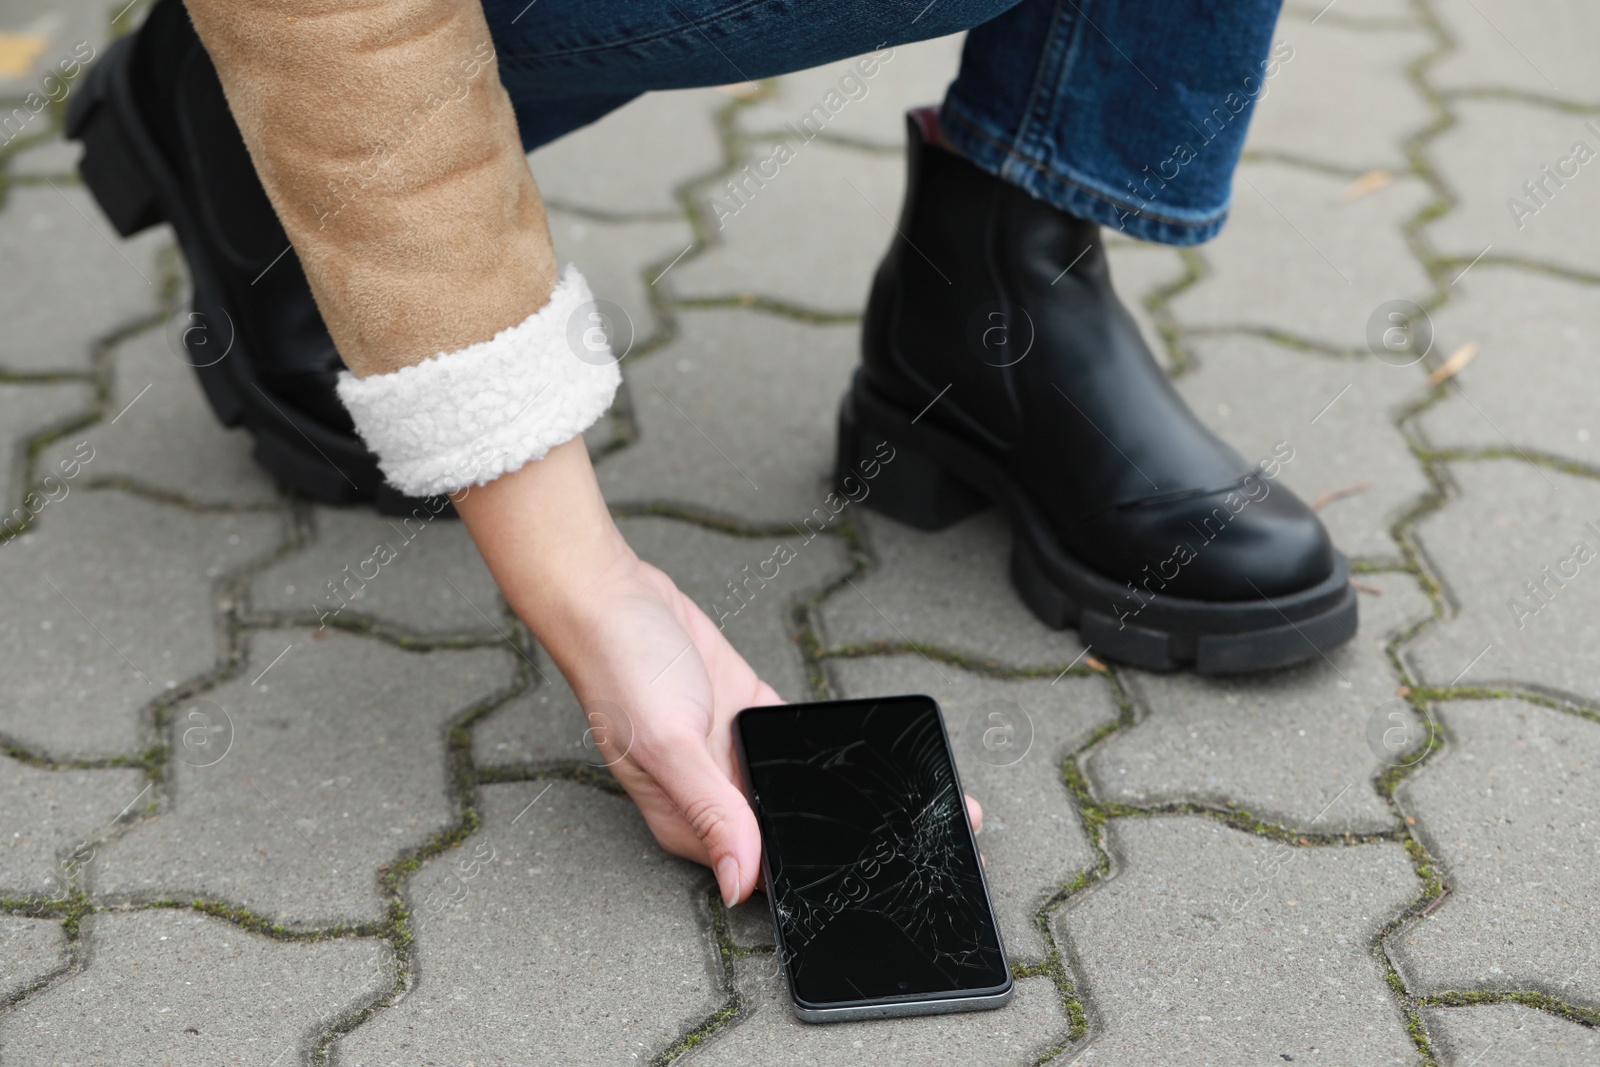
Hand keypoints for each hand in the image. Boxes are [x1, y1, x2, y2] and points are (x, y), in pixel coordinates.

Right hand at [454, 440, 982, 905]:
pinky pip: (800, 743)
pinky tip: (881, 756)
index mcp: (691, 823)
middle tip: (926, 839)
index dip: (818, 877)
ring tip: (923, 801)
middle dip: (853, 838)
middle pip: (792, 831)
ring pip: (804, 789)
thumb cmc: (620, 670)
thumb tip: (740, 882)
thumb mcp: (668, 744)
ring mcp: (736, 755)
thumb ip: (711, 811)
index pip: (765, 869)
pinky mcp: (750, 715)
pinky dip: (836, 749)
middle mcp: (717, 796)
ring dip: (854, 795)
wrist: (613, 596)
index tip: (878, 879)